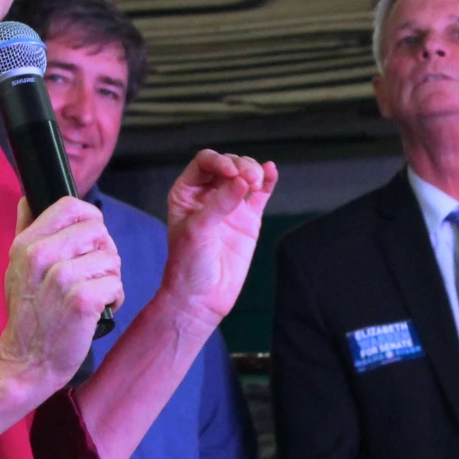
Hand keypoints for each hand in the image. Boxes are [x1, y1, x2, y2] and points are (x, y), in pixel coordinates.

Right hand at [0, 197, 123, 394]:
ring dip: (110, 279)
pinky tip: (98, 311)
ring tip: (93, 296)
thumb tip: (27, 198)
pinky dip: (114, 299)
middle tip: (92, 276)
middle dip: (104, 252)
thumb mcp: (15, 269)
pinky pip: (116, 284)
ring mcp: (61, 279)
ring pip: (111, 258)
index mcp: (26, 244)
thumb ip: (25, 230)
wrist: (25, 363)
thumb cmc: (27, 317)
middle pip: (98, 230)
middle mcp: (40, 256)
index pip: (71, 206)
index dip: (90, 221)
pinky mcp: (81, 301)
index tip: (89, 243)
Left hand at [161, 151, 277, 327]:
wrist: (203, 296)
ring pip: (245, 176)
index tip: (232, 173)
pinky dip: (268, 182)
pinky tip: (272, 171)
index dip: (219, 162)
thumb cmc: (189, 264)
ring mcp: (230, 205)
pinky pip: (260, 194)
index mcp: (187, 192)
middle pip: (228, 165)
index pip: (204, 163)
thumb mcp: (198, 230)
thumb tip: (242, 180)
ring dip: (254, 172)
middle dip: (241, 166)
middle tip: (249, 180)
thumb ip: (220, 204)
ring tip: (257, 182)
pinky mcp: (248, 219)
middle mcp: (208, 195)